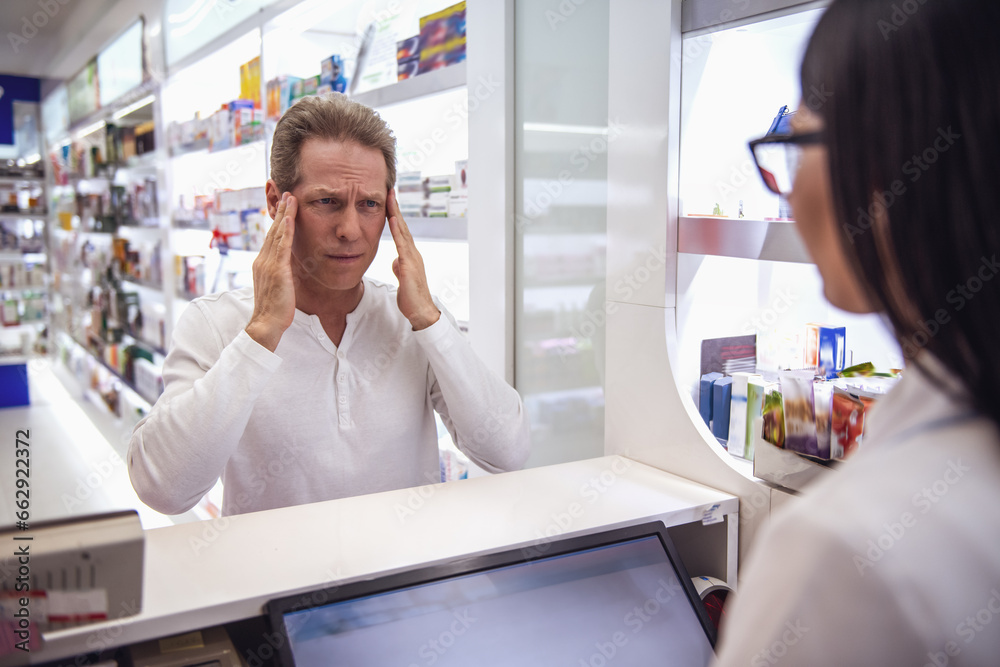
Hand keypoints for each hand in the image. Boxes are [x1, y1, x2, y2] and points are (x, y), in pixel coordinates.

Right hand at [246, 192, 296, 350]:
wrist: (266, 324)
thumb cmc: (275, 310)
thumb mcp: (279, 288)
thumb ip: (282, 275)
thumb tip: (289, 269)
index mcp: (263, 264)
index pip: (271, 238)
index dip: (278, 222)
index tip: (284, 207)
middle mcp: (262, 261)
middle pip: (272, 231)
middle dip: (280, 211)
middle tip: (287, 193)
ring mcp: (268, 264)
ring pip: (276, 234)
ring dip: (284, 215)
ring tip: (291, 198)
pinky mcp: (276, 270)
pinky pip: (281, 246)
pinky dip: (285, 230)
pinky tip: (290, 218)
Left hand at [386, 189, 439, 329]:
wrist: (421, 311)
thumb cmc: (412, 297)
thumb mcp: (402, 278)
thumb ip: (400, 267)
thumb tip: (396, 261)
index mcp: (410, 255)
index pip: (401, 232)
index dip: (394, 216)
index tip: (389, 201)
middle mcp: (412, 253)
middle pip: (402, 226)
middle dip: (395, 208)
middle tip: (390, 191)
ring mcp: (412, 258)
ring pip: (403, 231)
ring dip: (396, 214)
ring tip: (390, 198)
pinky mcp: (409, 265)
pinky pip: (402, 244)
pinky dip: (397, 231)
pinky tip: (392, 220)